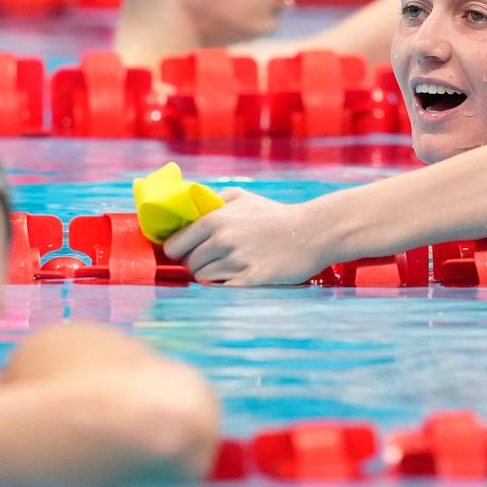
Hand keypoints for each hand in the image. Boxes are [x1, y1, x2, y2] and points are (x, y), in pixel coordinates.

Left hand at [162, 189, 331, 285]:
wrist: (312, 233)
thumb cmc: (275, 215)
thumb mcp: (242, 197)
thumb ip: (212, 201)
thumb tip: (187, 210)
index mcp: (215, 219)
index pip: (174, 245)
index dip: (178, 250)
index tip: (186, 252)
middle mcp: (222, 240)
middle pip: (189, 263)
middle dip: (196, 263)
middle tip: (212, 260)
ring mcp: (235, 262)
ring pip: (203, 278)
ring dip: (211, 276)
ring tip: (228, 269)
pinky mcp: (249, 280)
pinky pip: (221, 289)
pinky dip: (224, 286)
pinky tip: (236, 278)